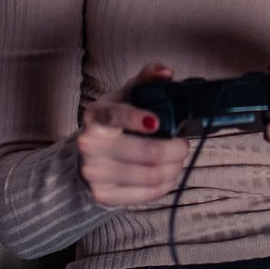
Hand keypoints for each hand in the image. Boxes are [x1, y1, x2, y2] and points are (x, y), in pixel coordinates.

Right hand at [75, 62, 191, 206]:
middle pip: (147, 152)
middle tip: (183, 145)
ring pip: (151, 176)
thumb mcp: (125, 96)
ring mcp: (95, 173)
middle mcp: (90, 145)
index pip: (116, 116)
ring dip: (175, 168)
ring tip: (177, 160)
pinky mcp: (104, 195)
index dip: (137, 119)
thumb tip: (167, 72)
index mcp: (96, 116)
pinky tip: (167, 175)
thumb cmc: (113, 122)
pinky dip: (166, 185)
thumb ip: (147, 79)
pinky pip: (147, 194)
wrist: (86, 158)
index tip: (157, 122)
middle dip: (176, 149)